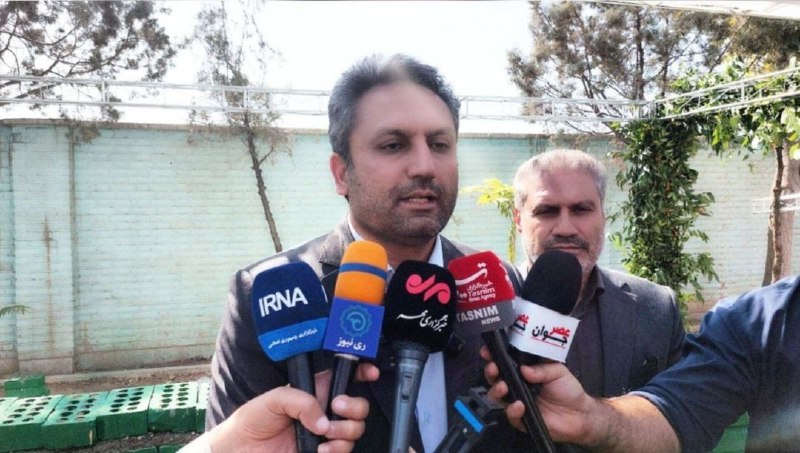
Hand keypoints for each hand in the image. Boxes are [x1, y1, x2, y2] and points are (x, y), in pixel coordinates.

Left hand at [206, 362, 378, 452]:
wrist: (243, 449)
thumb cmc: (254, 420)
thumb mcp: (274, 399)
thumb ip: (301, 401)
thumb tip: (323, 419)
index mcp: (316, 392)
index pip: (345, 378)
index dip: (362, 372)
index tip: (370, 372)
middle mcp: (325, 412)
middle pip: (359, 406)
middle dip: (354, 406)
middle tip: (336, 407)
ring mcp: (326, 434)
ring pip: (356, 429)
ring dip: (344, 430)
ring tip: (323, 433)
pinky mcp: (324, 452)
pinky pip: (344, 450)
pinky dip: (336, 449)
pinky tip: (320, 449)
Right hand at [480, 346, 594, 443]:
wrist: (580, 415)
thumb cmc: (569, 390)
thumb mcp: (558, 372)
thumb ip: (541, 369)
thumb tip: (523, 368)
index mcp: (524, 371)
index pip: (505, 362)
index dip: (494, 356)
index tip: (487, 351)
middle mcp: (517, 386)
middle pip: (495, 378)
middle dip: (490, 372)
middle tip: (493, 368)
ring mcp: (517, 402)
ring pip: (497, 396)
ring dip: (496, 390)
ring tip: (503, 386)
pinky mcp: (521, 419)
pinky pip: (510, 415)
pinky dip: (512, 410)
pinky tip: (519, 405)